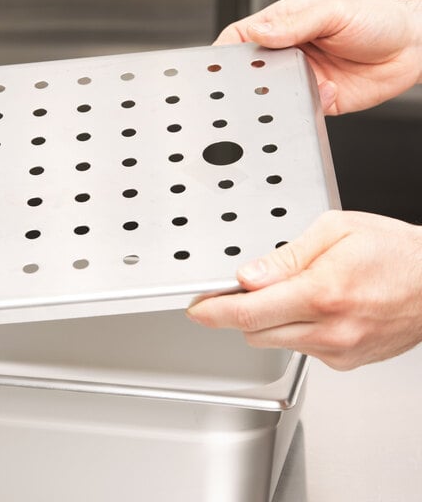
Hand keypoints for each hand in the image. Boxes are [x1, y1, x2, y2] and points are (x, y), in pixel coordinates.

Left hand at [186, 211, 421, 369]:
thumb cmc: (393, 251)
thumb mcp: (335, 231)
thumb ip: (285, 257)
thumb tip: (249, 275)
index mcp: (321, 292)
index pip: (249, 311)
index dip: (215, 311)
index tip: (197, 309)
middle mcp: (330, 328)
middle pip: (255, 332)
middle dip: (239, 312)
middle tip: (241, 290)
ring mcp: (339, 349)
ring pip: (276, 342)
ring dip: (268, 320)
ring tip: (293, 292)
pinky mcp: (346, 360)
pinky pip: (301, 348)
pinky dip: (294, 329)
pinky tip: (315, 308)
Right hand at [215, 0, 421, 115]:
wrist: (412, 49)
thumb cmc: (376, 19)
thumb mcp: (334, 10)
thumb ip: (295, 23)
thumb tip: (260, 32)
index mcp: (282, 25)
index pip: (241, 39)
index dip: (224, 54)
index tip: (216, 67)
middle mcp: (286, 54)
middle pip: (249, 71)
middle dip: (248, 81)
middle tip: (259, 82)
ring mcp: (298, 78)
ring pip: (270, 96)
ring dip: (280, 97)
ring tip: (299, 87)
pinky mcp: (314, 101)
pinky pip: (297, 111)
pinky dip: (306, 107)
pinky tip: (327, 92)